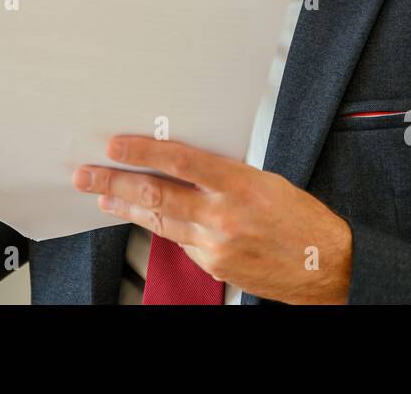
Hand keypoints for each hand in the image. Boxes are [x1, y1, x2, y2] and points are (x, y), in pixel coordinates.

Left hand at [73, 136, 353, 303]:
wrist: (323, 264)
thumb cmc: (299, 217)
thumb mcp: (264, 180)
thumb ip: (221, 173)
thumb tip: (180, 161)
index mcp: (240, 184)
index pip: (181, 161)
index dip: (144, 151)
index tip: (115, 145)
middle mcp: (224, 216)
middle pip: (157, 195)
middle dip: (115, 183)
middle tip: (87, 175)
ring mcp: (215, 244)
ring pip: (159, 221)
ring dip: (125, 207)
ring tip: (102, 197)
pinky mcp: (213, 265)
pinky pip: (178, 240)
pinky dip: (159, 225)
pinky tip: (143, 217)